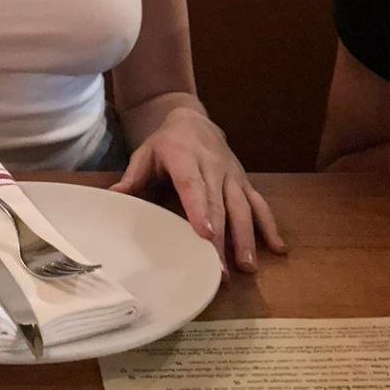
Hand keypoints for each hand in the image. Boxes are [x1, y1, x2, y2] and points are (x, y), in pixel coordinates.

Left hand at [110, 107, 286, 273]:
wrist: (193, 119)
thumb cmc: (165, 142)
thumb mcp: (145, 154)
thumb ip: (132, 177)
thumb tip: (112, 196)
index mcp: (185, 158)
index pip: (193, 185)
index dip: (200, 209)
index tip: (206, 233)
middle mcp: (212, 166)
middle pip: (218, 204)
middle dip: (222, 238)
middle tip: (221, 270)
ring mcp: (232, 175)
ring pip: (242, 206)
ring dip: (247, 237)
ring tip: (248, 266)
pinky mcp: (244, 181)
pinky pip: (259, 203)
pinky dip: (269, 225)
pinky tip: (277, 249)